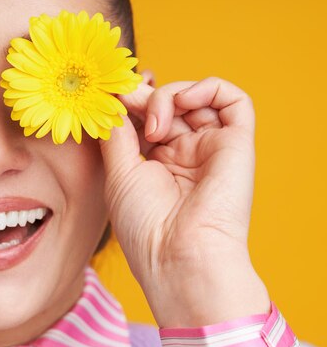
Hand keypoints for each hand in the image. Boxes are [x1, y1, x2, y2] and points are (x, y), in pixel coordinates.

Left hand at [101, 77, 269, 327]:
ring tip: (153, 125)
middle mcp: (185, 153)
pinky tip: (184, 103)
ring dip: (169, 96)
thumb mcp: (118, 172)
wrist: (179, 257)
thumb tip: (113, 99)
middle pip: (169, 104)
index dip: (129, 102)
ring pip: (195, 97)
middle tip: (126, 99)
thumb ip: (117, 132)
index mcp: (158, 163)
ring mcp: (210, 148)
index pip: (146, 116)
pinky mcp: (237, 144)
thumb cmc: (144, 225)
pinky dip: (209, 88)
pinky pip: (234, 101)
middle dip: (143, 96)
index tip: (109, 97)